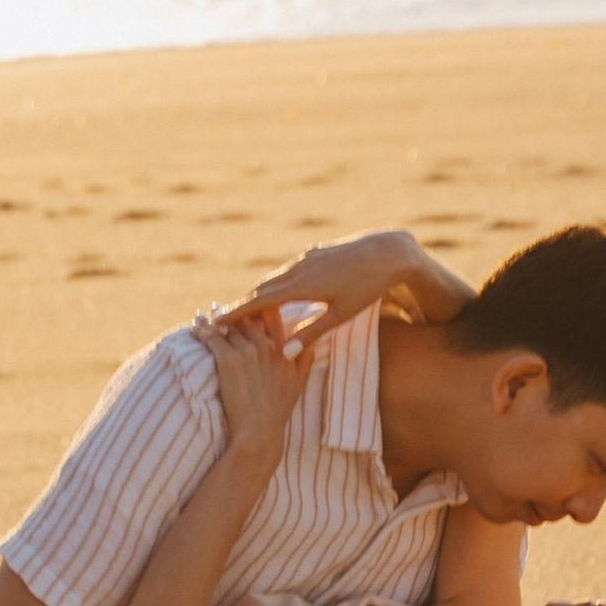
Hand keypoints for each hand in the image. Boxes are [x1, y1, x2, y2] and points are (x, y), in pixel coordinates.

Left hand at [191, 300, 311, 462]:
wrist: (259, 431)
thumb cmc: (277, 411)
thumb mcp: (299, 383)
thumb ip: (306, 359)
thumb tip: (312, 342)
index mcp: (285, 348)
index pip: (272, 314)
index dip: (258, 306)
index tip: (247, 306)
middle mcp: (268, 345)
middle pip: (248, 317)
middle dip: (234, 312)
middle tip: (219, 309)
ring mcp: (248, 351)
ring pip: (228, 326)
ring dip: (214, 320)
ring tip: (203, 316)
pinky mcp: (228, 360)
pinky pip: (211, 338)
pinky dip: (201, 331)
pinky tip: (194, 327)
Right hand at [218, 228, 471, 337]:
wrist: (389, 251)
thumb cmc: (368, 287)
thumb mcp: (341, 314)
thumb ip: (312, 333)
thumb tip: (286, 354)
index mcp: (302, 284)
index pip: (259, 301)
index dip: (236, 313)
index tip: (215, 323)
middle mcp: (298, 268)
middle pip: (261, 289)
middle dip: (240, 305)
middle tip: (220, 321)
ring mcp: (306, 258)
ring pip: (274, 278)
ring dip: (257, 293)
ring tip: (242, 309)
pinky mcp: (315, 253)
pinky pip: (287, 271)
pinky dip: (274, 284)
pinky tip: (273, 291)